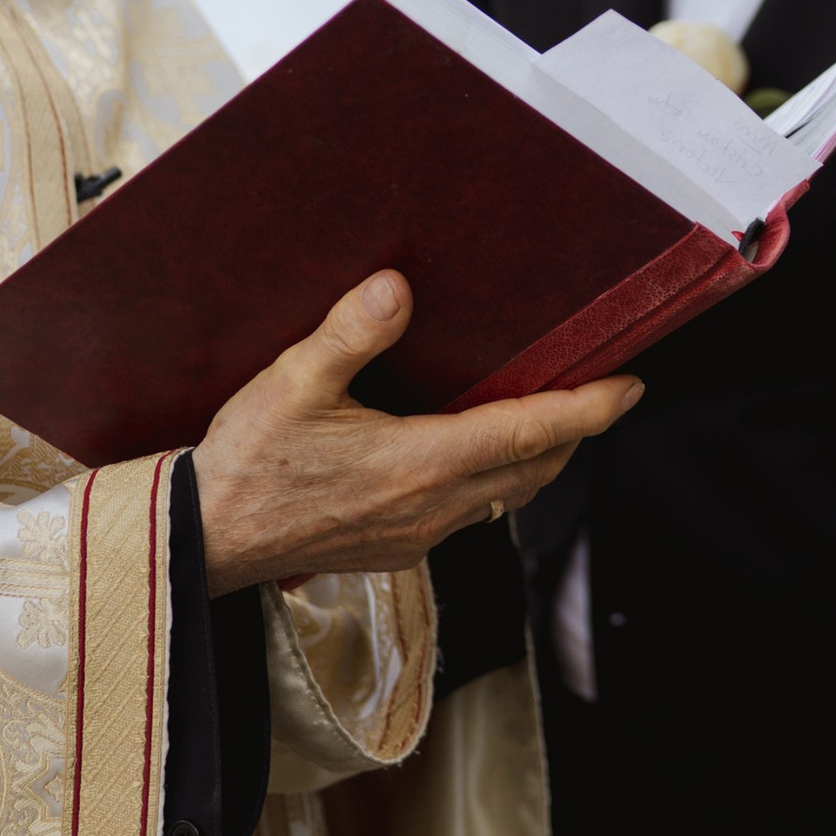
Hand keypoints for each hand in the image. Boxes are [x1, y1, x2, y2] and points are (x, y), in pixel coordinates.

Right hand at [190, 271, 639, 593]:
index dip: (588, 409)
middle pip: (534, 468)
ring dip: (537, 458)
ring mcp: (418, 535)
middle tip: (600, 392)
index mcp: (420, 465)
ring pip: (507, 495)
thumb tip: (396, 288)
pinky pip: (472, 512)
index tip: (630, 386)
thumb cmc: (245, 464)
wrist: (205, 540)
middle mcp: (433, 507)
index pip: (530, 433)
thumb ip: (349, 333)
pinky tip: (476, 453)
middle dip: (575, 432)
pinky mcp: (397, 548)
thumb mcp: (291, 384)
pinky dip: (496, 479)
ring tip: (551, 418)